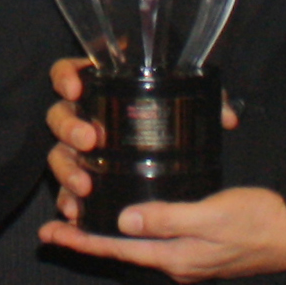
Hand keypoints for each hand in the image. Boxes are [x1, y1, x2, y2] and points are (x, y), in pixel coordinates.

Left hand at [39, 184, 285, 283]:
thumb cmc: (258, 222)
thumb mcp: (211, 215)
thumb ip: (167, 218)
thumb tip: (123, 223)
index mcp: (175, 257)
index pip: (117, 250)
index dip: (81, 241)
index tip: (50, 235)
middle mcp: (177, 263)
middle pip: (122, 251)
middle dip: (88, 239)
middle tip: (55, 225)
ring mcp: (190, 258)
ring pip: (138, 247)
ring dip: (109, 236)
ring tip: (83, 220)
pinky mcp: (202, 248)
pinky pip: (157, 242)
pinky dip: (135, 232)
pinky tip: (131, 219)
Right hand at [43, 58, 241, 227]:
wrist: (176, 161)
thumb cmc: (175, 121)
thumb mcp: (192, 105)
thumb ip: (210, 102)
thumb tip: (227, 117)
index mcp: (101, 89)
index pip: (68, 72)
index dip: (65, 77)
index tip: (76, 89)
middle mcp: (83, 117)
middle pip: (58, 115)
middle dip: (69, 128)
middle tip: (90, 140)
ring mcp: (78, 150)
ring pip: (58, 154)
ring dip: (66, 169)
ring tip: (85, 185)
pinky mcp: (82, 179)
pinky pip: (65, 190)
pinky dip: (67, 200)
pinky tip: (76, 212)